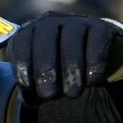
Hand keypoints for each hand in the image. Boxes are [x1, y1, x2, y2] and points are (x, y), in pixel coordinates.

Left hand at [7, 15, 122, 103]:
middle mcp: (52, 22)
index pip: (22, 41)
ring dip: (71, 68)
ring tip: (73, 93)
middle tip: (48, 94)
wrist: (96, 59)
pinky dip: (94, 62)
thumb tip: (26, 100)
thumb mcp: (44, 81)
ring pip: (72, 39)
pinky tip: (93, 81)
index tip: (27, 85)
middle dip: (46, 68)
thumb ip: (32, 90)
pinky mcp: (100, 27)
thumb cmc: (60, 72)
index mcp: (32, 33)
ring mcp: (77, 22)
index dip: (22, 62)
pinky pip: (96, 41)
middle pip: (46, 38)